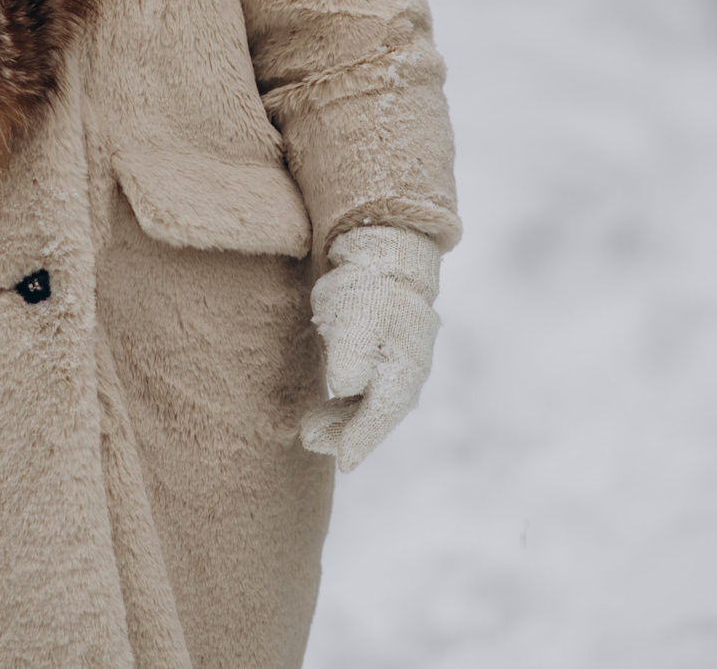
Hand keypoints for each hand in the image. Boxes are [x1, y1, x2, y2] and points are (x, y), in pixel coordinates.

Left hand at [300, 225, 441, 471]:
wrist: (383, 254)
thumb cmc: (367, 288)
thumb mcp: (353, 319)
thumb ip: (350, 355)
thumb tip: (345, 385)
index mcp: (404, 367)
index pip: (382, 414)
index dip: (360, 440)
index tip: (343, 463)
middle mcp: (408, 371)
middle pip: (377, 415)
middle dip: (345, 433)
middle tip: (308, 438)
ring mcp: (399, 364)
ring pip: (372, 405)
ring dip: (344, 420)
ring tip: (310, 428)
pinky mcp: (385, 356)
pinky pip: (369, 392)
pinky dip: (349, 404)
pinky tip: (330, 405)